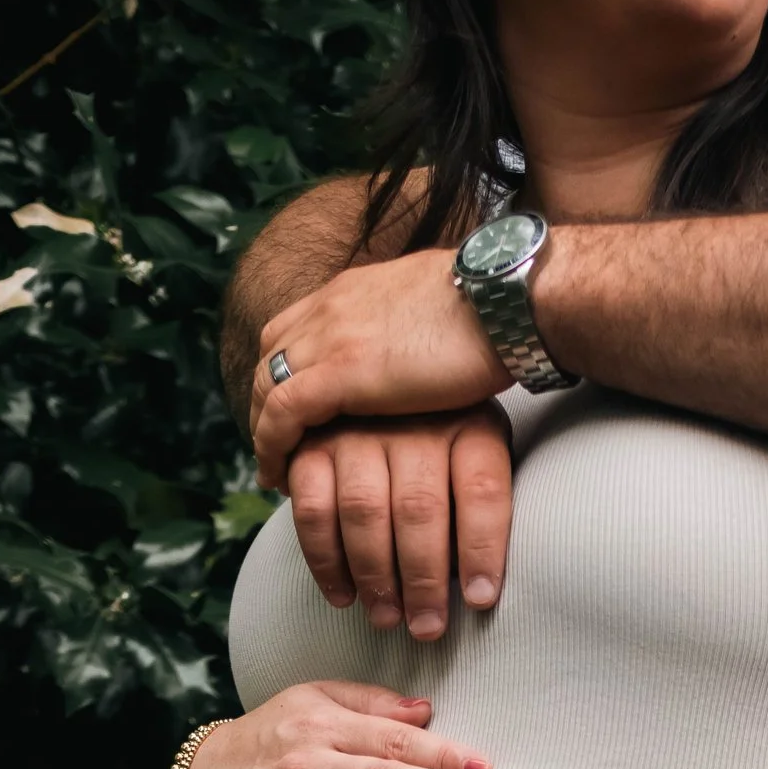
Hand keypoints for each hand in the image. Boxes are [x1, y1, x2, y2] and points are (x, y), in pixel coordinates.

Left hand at [252, 248, 503, 483]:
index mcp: (351, 291)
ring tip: (276, 471)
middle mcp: (330, 308)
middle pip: (270, 356)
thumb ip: (410, 328)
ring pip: (267, 385)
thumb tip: (424, 349)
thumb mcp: (435, 311)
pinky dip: (272, 445)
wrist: (503, 302)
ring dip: (264, 430)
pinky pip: (283, 412)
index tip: (294, 414)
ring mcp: (330, 337)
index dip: (285, 372)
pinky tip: (279, 477)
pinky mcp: (340, 372)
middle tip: (278, 448)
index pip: (293, 328)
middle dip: (265, 404)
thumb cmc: (491, 310)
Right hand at [285, 406, 518, 638]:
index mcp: (469, 424)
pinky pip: (314, 509)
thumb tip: (477, 589)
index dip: (483, 549)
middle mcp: (413, 420)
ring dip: (375, 575)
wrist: (375, 398)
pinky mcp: (312, 444)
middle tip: (426, 627)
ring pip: (364, 510)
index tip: (480, 600)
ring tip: (387, 618)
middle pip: (419, 507)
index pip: (482, 489)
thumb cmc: (443, 455)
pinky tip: (344, 596)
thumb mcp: (479, 463)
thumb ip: (481, 509)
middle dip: (423, 579)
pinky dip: (326, 561)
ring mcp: (359, 429)